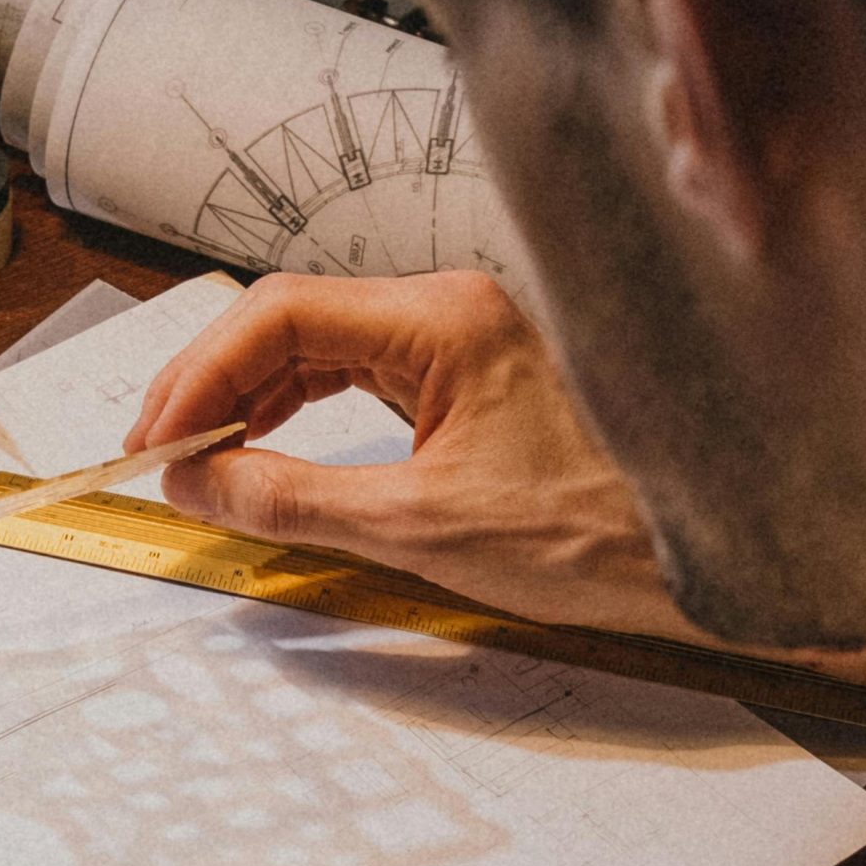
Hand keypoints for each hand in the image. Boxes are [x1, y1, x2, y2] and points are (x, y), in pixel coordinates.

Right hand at [127, 272, 865, 696]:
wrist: (709, 558)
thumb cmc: (596, 537)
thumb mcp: (423, 530)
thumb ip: (293, 501)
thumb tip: (197, 484)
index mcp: (441, 318)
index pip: (281, 316)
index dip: (200, 376)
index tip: (156, 443)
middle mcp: (446, 308)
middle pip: (288, 320)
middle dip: (211, 385)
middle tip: (156, 455)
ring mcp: (457, 338)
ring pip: (315, 345)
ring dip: (247, 399)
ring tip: (196, 461)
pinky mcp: (465, 377)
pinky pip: (352, 375)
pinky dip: (295, 412)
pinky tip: (264, 453)